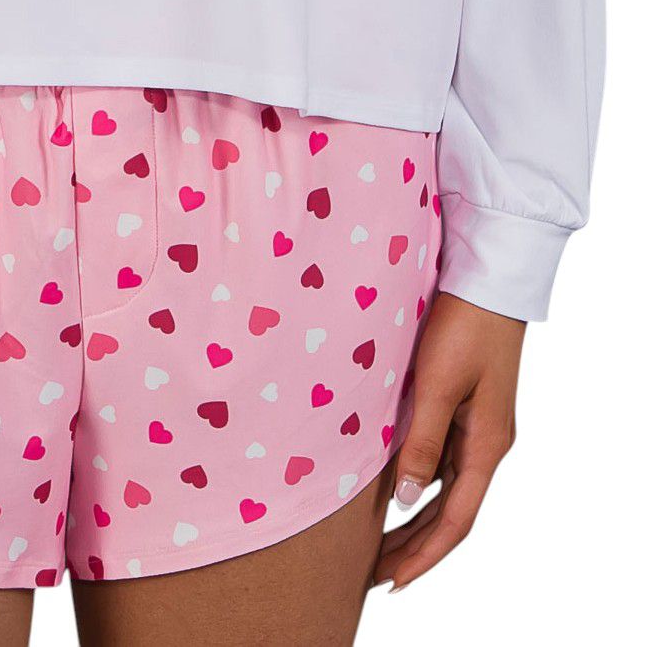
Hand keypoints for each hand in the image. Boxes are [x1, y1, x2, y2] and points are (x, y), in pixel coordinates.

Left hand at [375, 291, 524, 591]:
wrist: (486, 279)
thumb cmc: (463, 326)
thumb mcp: (439, 385)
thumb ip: (422, 442)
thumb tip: (403, 500)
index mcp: (487, 445)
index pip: (455, 520)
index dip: (425, 554)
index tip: (394, 581)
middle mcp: (485, 443)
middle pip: (449, 512)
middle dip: (414, 546)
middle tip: (374, 575)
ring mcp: (476, 426)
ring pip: (443, 489)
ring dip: (412, 519)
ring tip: (377, 544)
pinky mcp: (462, 406)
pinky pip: (438, 459)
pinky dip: (414, 482)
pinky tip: (388, 488)